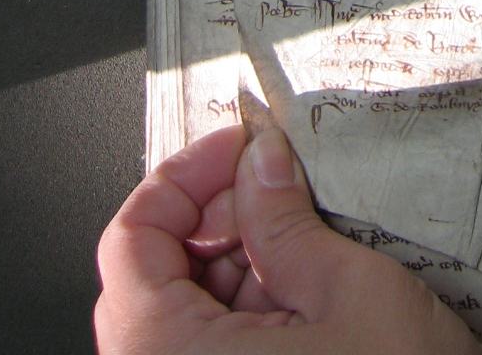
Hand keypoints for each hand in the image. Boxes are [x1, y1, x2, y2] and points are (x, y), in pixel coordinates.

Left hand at [96, 122, 479, 352]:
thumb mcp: (350, 292)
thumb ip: (287, 219)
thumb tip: (260, 164)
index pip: (131, 240)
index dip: (183, 176)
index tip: (235, 148)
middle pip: (153, 277)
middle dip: (220, 219)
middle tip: (279, 186)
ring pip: (183, 317)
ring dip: (238, 265)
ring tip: (306, 243)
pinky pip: (211, 353)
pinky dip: (248, 314)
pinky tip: (304, 296)